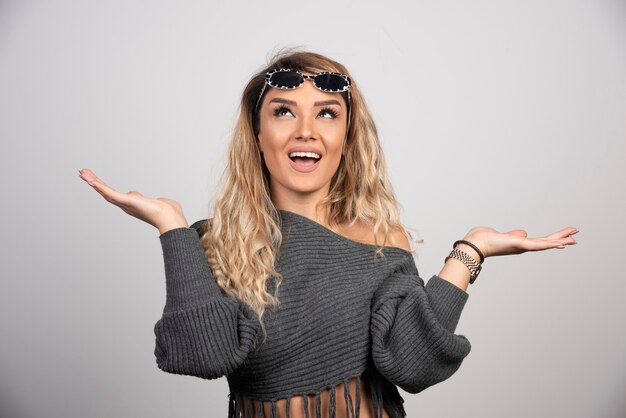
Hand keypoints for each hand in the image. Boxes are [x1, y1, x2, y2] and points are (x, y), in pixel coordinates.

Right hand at [79, 168, 188, 233]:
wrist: (169, 217)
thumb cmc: (165, 211)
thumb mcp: (150, 201)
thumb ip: (139, 198)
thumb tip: (133, 194)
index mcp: (129, 204)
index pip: (111, 193)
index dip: (101, 187)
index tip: (93, 178)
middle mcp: (124, 205)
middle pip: (105, 192)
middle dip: (93, 182)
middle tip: (82, 172)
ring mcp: (125, 204)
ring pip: (105, 192)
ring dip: (93, 182)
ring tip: (83, 173)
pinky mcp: (128, 201)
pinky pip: (111, 193)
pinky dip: (101, 187)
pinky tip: (93, 182)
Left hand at [462, 226, 577, 258]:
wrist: (475, 245)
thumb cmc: (484, 239)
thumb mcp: (503, 235)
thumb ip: (515, 235)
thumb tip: (523, 233)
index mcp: (519, 244)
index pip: (539, 241)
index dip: (551, 240)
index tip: (563, 240)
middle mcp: (522, 247)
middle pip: (545, 242)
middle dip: (560, 239)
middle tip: (575, 237)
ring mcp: (522, 247)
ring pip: (545, 243)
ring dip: (560, 240)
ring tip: (573, 238)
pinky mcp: (519, 244)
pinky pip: (538, 244)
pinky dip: (549, 244)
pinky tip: (560, 243)